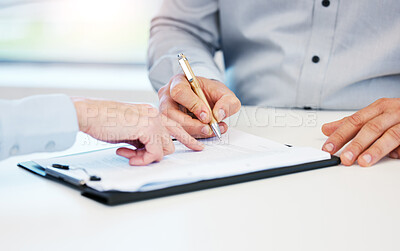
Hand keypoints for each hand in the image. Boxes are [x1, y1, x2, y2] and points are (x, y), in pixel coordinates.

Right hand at [72, 98, 203, 165]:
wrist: (88, 114)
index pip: (175, 127)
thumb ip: (140, 139)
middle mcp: (155, 115)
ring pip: (165, 149)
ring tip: (126, 154)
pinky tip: (126, 154)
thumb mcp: (127, 132)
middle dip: (154, 154)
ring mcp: (153, 120)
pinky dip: (142, 159)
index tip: (197, 147)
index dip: (188, 139)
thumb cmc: (102, 121)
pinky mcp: (148, 128)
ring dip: (146, 157)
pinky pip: (155, 153)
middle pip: (172, 141)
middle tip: (134, 157)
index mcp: (150, 113)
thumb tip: (146, 152)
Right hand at [158, 74, 240, 137]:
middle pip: (170, 113)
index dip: (193, 105)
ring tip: (209, 132)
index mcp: (179, 82)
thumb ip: (227, 101)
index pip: (179, 92)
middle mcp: (167, 96)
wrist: (206, 99)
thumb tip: (219, 114)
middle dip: (191, 125)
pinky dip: (192, 138)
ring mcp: (165, 111)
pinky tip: (205, 134)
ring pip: (171, 127)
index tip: (207, 115)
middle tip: (207, 129)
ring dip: (192, 134)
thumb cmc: (210, 93)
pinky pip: (176, 134)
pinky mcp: (168, 125)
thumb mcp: (224, 93)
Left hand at [321, 98, 399, 166]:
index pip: (354, 121)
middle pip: (371, 128)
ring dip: (377, 149)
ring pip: (391, 134)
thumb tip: (326, 129)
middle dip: (356, 144)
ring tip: (364, 161)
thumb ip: (351, 123)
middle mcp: (392, 112)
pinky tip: (394, 156)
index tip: (328, 148)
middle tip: (345, 158)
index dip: (340, 135)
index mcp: (379, 107)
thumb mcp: (374, 115)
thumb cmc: (398, 114)